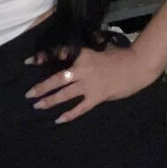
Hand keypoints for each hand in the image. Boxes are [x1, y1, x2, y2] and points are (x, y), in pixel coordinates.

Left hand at [24, 44, 154, 123]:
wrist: (136, 66)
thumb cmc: (119, 55)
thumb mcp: (99, 47)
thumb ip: (85, 52)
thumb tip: (72, 53)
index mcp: (82, 55)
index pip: (59, 57)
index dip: (44, 59)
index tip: (29, 62)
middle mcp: (82, 70)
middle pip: (57, 79)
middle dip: (42, 87)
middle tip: (29, 94)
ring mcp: (89, 85)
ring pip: (65, 94)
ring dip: (50, 100)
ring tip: (38, 106)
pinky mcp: (97, 97)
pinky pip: (80, 108)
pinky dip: (69, 114)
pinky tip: (59, 120)